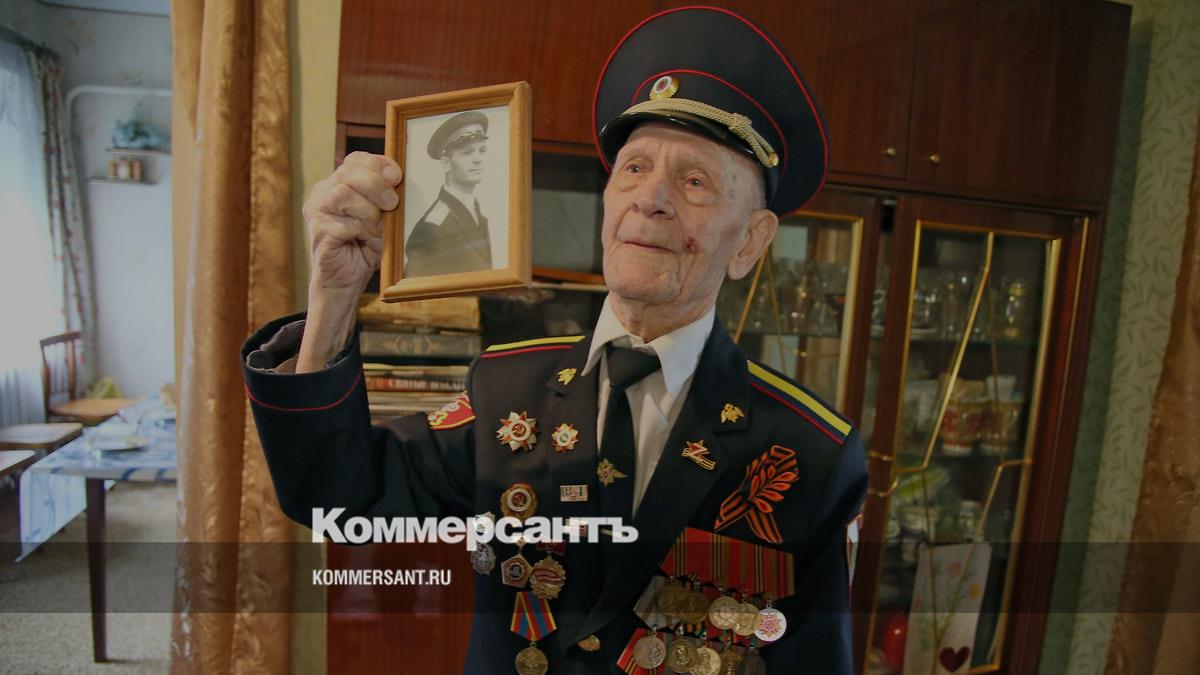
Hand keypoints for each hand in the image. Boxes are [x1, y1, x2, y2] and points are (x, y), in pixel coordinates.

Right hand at [303, 151, 402, 296]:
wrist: (347, 281)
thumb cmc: (365, 248)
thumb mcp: (383, 219)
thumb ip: (388, 201)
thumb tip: (400, 186)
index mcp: (339, 183)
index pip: (356, 160)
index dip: (378, 164)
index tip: (397, 177)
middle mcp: (324, 192)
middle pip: (350, 172)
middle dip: (376, 186)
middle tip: (392, 204)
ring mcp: (317, 210)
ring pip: (344, 194)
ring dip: (369, 212)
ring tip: (376, 230)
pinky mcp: (318, 230)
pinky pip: (344, 223)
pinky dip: (361, 232)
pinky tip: (364, 241)